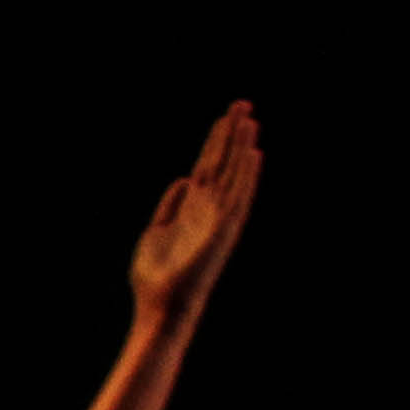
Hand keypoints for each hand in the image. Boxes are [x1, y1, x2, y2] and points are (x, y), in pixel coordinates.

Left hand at [126, 102, 261, 320]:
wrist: (160, 306)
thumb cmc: (156, 277)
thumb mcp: (155, 231)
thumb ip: (170, 205)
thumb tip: (185, 178)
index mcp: (192, 209)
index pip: (207, 167)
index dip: (215, 142)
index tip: (224, 118)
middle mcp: (209, 210)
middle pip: (223, 163)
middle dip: (231, 134)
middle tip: (242, 103)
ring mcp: (218, 220)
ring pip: (234, 175)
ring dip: (242, 147)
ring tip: (249, 118)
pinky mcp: (223, 231)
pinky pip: (239, 197)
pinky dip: (247, 175)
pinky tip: (254, 153)